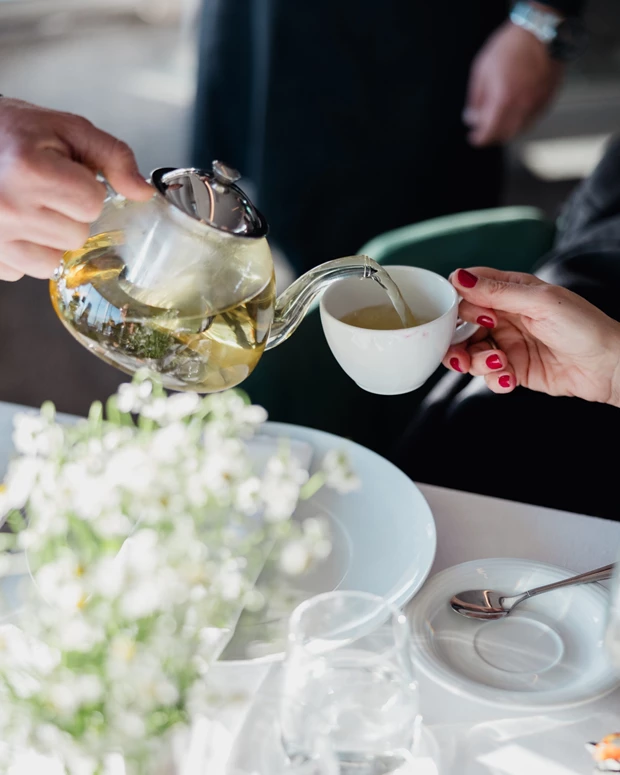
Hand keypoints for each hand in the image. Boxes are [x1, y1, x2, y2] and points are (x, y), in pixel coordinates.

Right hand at [0, 98, 151, 281]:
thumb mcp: (66, 129)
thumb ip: (112, 156)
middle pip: (76, 235)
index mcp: (28, 170)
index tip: (64, 175)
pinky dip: (23, 253)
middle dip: (69, 215)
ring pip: (54, 261)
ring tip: (29, 209)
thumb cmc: (12, 133)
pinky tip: (12, 225)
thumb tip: (144, 193)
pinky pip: (23, 272)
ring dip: (49, 239)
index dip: (86, 189)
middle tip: (44, 191)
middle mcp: (8, 207)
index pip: (91, 204)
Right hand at [444, 268, 619, 406]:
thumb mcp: (538, 302)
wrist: (608, 366)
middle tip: (464, 351)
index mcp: (510, 291)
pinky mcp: (512, 369)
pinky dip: (494, 379)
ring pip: (470, 352)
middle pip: (461, 326)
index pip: (468, 290)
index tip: (462, 316)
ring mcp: (507, 344)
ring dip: (476, 362)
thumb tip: (458, 278)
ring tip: (498, 364)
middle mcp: (504, 316)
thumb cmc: (583, 326)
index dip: (457, 303)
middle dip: (458, 340)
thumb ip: (497, 291)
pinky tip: (510, 379)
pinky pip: (488, 375)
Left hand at [464, 18, 563, 145]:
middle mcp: (522, 106)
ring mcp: (537, 103)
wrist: (540, 30)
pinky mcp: (548, 99)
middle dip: (492, 135)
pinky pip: (532, 119)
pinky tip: (514, 109)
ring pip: (520, 129)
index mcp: (503, 99)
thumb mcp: (482, 70)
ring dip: (507, 129)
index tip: (474, 138)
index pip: (489, 132)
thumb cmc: (510, 46)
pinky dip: (521, 120)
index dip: (479, 139)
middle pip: (505, 135)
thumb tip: (471, 118)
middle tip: (485, 128)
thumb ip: (476, 99)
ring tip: (499, 117)